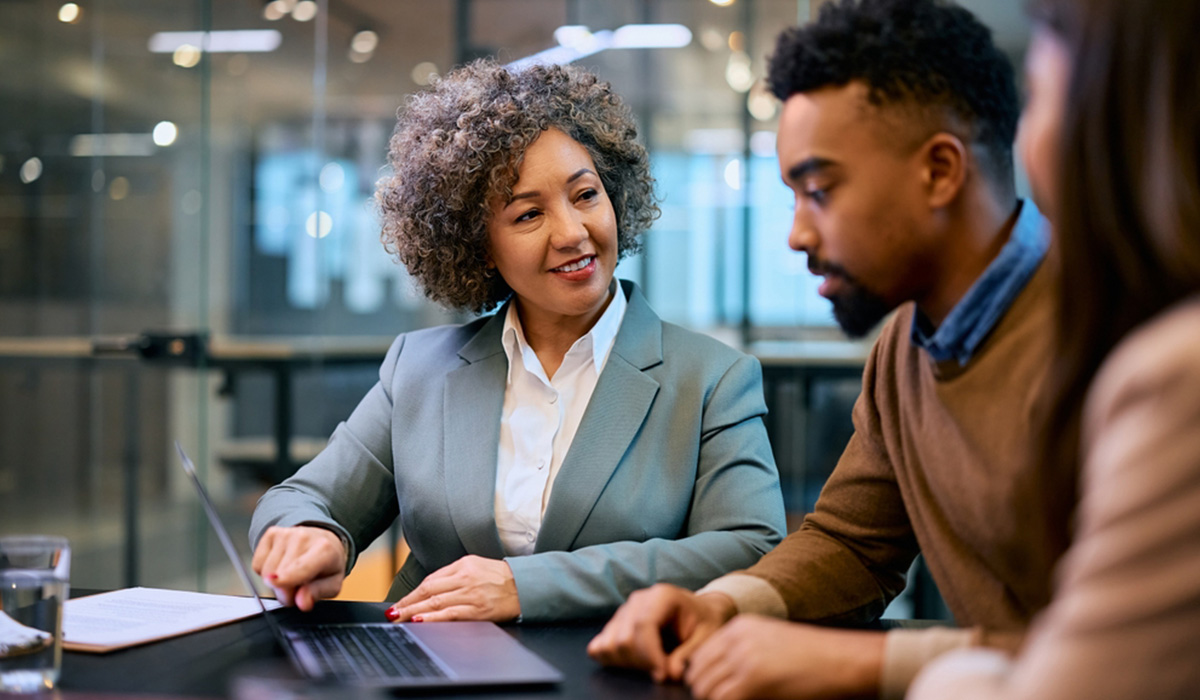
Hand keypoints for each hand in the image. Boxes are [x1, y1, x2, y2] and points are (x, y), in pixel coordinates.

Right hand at [251, 525, 346, 611]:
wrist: (323, 540)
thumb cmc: (327, 564)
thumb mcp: (333, 584)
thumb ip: (318, 592)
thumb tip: (302, 602)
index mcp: (325, 550)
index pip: (300, 566)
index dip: (286, 577)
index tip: (275, 582)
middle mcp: (303, 537)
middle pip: (278, 573)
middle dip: (284, 591)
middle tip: (296, 589)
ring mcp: (285, 533)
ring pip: (266, 570)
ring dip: (275, 582)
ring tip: (290, 576)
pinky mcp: (271, 533)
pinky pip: (257, 564)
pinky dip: (265, 571)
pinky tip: (280, 566)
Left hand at [387, 555, 518, 621]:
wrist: (525, 586)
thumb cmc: (500, 577)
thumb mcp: (475, 566)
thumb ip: (453, 574)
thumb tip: (429, 588)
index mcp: (463, 565)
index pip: (431, 580)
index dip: (412, 592)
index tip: (400, 602)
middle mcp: (465, 578)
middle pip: (429, 591)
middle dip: (407, 603)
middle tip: (393, 613)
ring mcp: (471, 594)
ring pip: (436, 603)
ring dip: (414, 611)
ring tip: (400, 618)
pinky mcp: (478, 610)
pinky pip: (450, 614)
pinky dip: (434, 618)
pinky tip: (421, 620)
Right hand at [587, 584, 736, 681]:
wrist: (699, 611)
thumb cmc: (704, 622)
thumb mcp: (707, 636)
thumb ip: (690, 654)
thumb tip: (671, 673)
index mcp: (662, 596)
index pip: (643, 625)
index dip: (649, 655)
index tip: (663, 675)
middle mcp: (638, 599)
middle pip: (624, 638)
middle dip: (642, 662)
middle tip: (663, 672)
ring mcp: (624, 610)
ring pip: (610, 643)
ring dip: (628, 663)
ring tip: (652, 665)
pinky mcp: (616, 623)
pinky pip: (600, 645)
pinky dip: (612, 659)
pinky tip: (634, 662)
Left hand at [685, 616, 884, 699]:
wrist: (842, 660)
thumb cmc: (813, 656)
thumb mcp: (771, 641)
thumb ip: (742, 651)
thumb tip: (717, 675)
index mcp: (740, 627)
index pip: (700, 654)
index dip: (704, 677)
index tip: (714, 690)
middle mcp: (737, 639)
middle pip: (698, 672)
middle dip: (705, 691)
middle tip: (723, 699)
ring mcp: (743, 659)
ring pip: (704, 689)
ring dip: (714, 699)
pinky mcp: (752, 681)